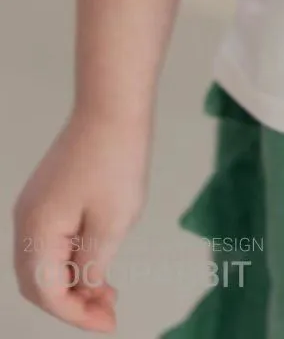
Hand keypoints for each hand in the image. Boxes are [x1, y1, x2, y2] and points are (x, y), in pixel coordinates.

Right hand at [13, 110, 150, 331]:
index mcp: (37, 231)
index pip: (47, 293)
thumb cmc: (116, 161)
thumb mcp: (113, 222)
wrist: (112, 107)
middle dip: (71, 303)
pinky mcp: (46, 194)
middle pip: (36, 282)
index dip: (76, 315)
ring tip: (109, 290)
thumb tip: (83, 291)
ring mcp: (33, 205)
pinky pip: (49, 240)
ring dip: (70, 281)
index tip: (110, 323)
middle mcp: (25, 221)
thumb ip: (93, 264)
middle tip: (109, 311)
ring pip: (41, 263)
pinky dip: (70, 258)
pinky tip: (99, 260)